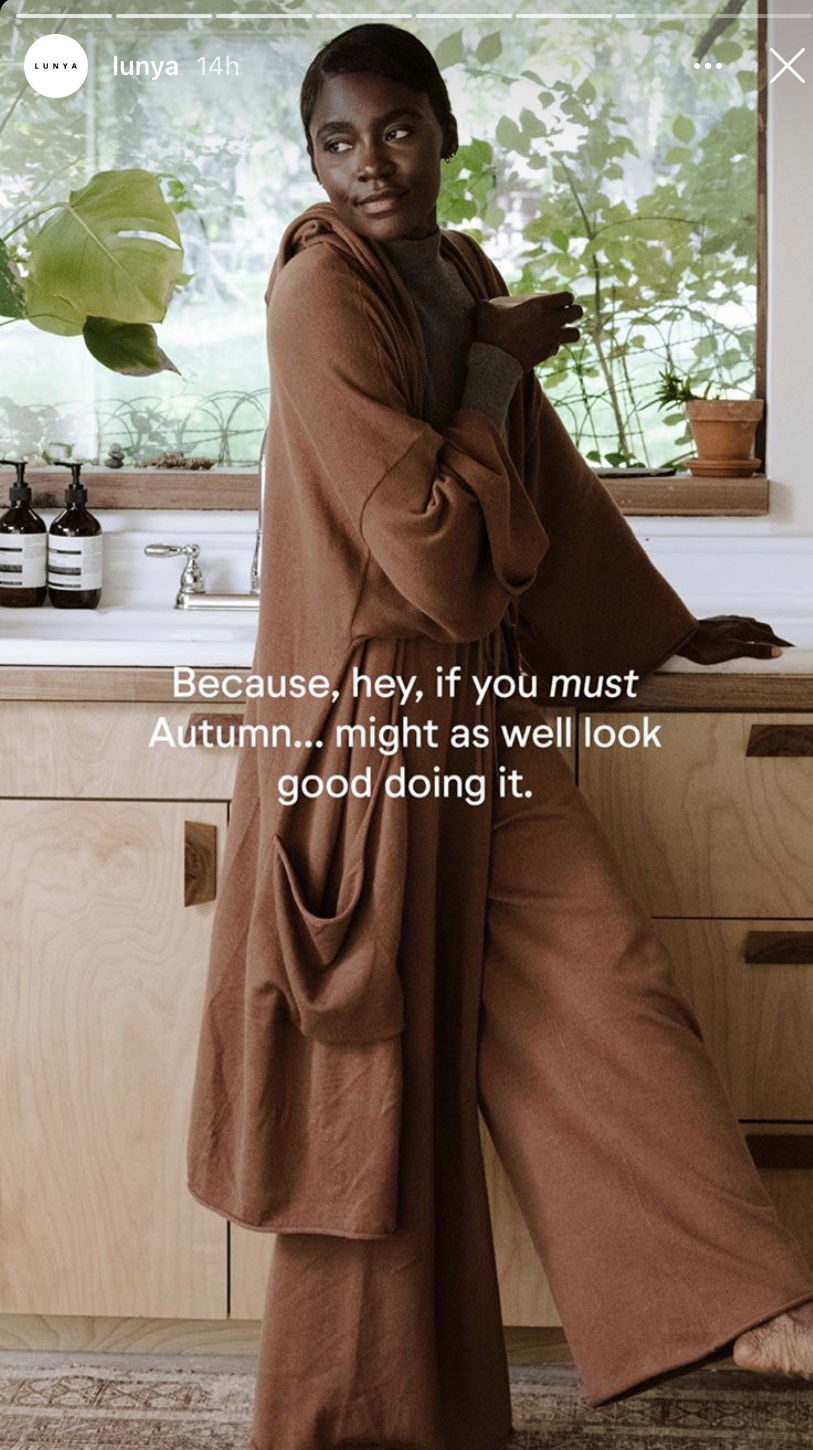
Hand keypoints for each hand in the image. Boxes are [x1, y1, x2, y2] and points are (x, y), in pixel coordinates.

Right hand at [474, 291, 582, 371]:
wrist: (492, 362)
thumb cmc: (490, 331)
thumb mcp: (487, 308)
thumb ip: (496, 303)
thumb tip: (490, 305)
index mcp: (540, 305)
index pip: (568, 296)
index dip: (564, 298)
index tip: (553, 302)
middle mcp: (551, 322)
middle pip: (579, 312)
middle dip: (572, 312)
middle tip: (560, 314)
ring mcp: (551, 340)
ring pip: (576, 334)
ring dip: (568, 331)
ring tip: (555, 330)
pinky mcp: (546, 355)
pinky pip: (558, 348)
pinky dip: (553, 346)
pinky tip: (541, 345)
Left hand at [675, 615, 794, 664]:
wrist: (682, 636)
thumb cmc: (704, 647)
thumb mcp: (731, 651)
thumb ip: (754, 651)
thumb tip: (777, 652)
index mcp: (745, 628)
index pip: (770, 637)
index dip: (782, 644)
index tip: (793, 651)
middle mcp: (739, 621)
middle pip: (764, 629)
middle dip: (774, 638)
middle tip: (782, 648)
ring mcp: (729, 620)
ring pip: (752, 625)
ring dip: (762, 633)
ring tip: (765, 642)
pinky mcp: (720, 622)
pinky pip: (741, 624)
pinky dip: (749, 631)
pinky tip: (742, 636)